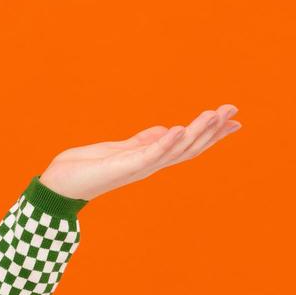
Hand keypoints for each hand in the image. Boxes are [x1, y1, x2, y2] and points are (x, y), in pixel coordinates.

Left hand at [38, 104, 240, 201]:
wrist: (61, 184)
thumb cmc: (88, 167)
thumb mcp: (121, 148)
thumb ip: (144, 141)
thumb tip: (166, 130)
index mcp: (152, 158)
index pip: (189, 145)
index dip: (212, 133)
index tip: (234, 120)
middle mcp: (151, 165)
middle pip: (189, 147)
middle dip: (212, 129)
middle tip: (232, 110)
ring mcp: (139, 166)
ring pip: (176, 149)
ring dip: (196, 132)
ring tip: (213, 114)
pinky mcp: (124, 166)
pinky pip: (149, 154)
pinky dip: (165, 142)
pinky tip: (178, 128)